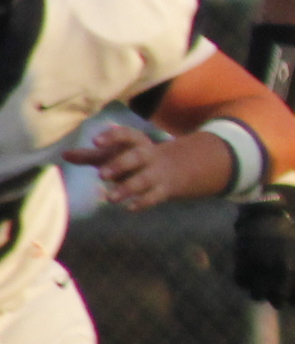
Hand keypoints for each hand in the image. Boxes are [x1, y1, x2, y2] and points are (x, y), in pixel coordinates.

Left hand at [67, 122, 233, 211]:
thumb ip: (91, 156)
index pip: (127, 135)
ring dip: (128, 188)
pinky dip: (143, 203)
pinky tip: (129, 208)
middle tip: (101, 175)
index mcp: (137, 143)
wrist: (180, 168)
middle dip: (120, 164)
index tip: (95, 141)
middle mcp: (148, 156)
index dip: (112, 137)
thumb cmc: (136, 160)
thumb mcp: (116, 154)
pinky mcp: (163, 190)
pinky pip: (154, 197)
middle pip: (136, 157)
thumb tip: (64, 155)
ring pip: (144, 179)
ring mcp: (157, 173)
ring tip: (110, 198)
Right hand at [230, 195, 294, 307]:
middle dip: (280, 297)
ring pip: (258, 296)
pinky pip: (242, 283)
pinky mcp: (241, 261)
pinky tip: (253, 270)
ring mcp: (261, 267)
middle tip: (279, 286)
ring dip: (261, 291)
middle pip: (278, 302)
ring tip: (265, 280)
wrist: (269, 208)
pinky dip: (246, 280)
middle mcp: (282, 269)